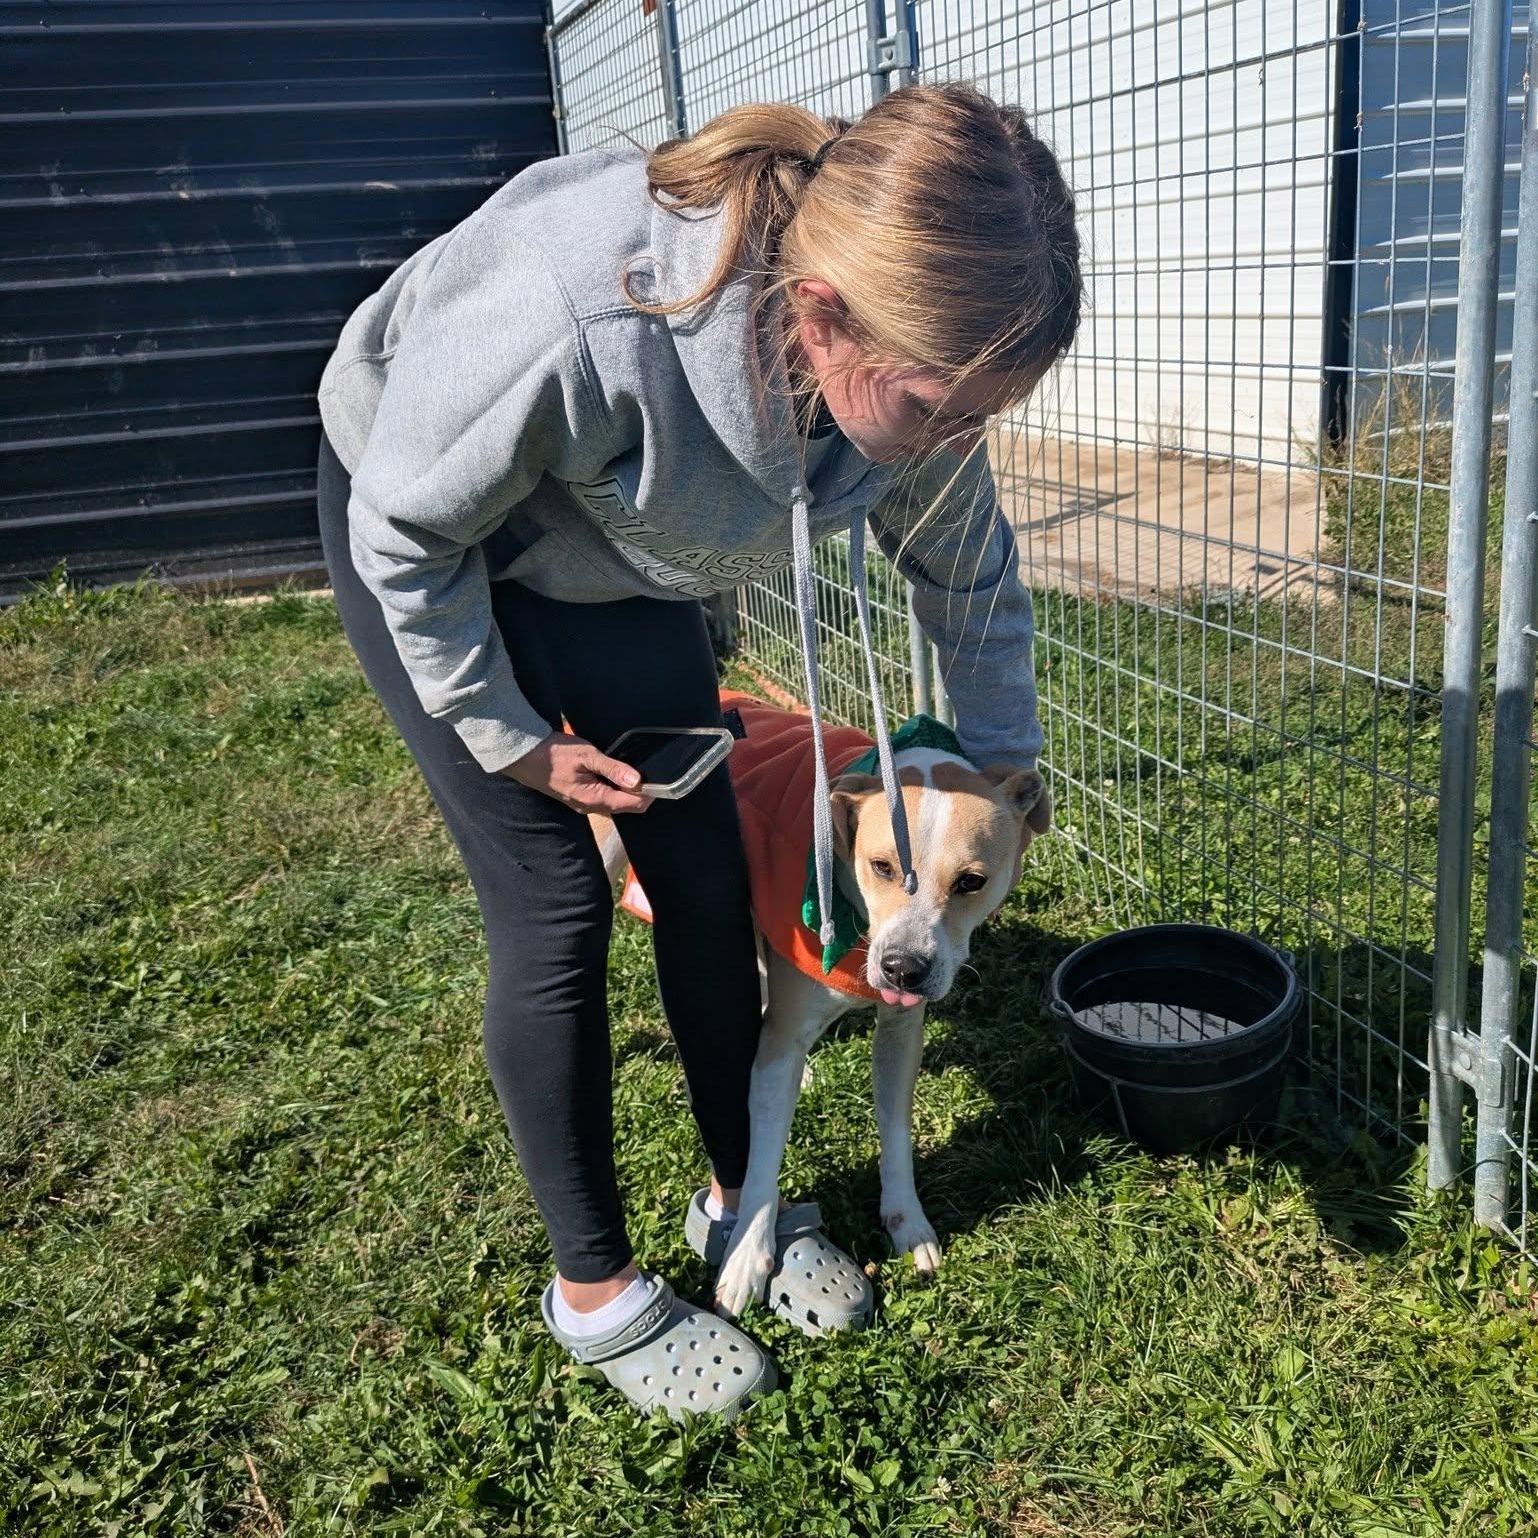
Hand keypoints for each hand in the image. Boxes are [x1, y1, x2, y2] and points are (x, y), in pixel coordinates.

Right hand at [498, 732, 652, 814]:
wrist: (523, 756)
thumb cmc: (554, 753)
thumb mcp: (587, 755)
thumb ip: (613, 768)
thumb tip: (638, 780)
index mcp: (594, 799)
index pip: (633, 805)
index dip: (649, 793)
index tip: (659, 778)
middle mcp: (591, 807)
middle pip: (626, 807)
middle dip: (641, 793)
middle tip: (649, 771)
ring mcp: (584, 804)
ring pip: (616, 802)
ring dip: (628, 791)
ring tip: (635, 771)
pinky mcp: (579, 796)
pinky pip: (604, 797)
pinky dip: (615, 788)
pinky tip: (617, 774)